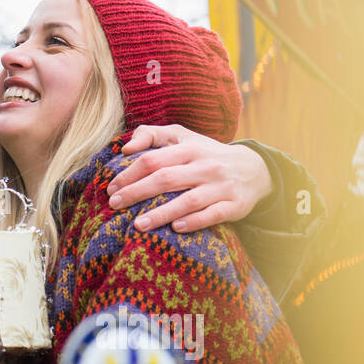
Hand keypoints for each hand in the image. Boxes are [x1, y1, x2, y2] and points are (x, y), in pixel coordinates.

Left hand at [105, 125, 271, 232]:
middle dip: (137, 193)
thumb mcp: (182, 137)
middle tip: (114, 204)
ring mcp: (221, 186)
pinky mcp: (235, 205)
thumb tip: (126, 148)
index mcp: (189, 148)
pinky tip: (175, 229)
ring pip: (188, 201)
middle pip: (166, 179)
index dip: (129, 174)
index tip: (110, 187)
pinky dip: (194, 222)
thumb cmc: (205, 153)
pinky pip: (213, 215)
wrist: (253, 168)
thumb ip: (152, 135)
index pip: (153, 160)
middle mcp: (205, 166)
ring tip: (138, 225)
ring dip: (161, 213)